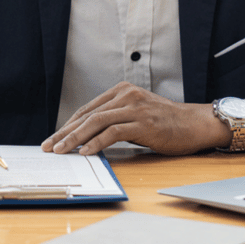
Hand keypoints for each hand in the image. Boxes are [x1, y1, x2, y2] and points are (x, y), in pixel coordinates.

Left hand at [41, 82, 231, 155]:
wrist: (194, 124)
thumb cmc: (165, 122)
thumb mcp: (135, 114)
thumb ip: (114, 120)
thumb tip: (87, 138)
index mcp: (121, 91)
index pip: (87, 109)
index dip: (68, 125)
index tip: (54, 138)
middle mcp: (126, 95)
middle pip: (88, 115)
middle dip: (65, 132)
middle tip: (50, 147)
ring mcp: (135, 107)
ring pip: (96, 122)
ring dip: (75, 138)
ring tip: (61, 151)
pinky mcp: (143, 122)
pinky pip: (113, 132)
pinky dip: (97, 142)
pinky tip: (86, 152)